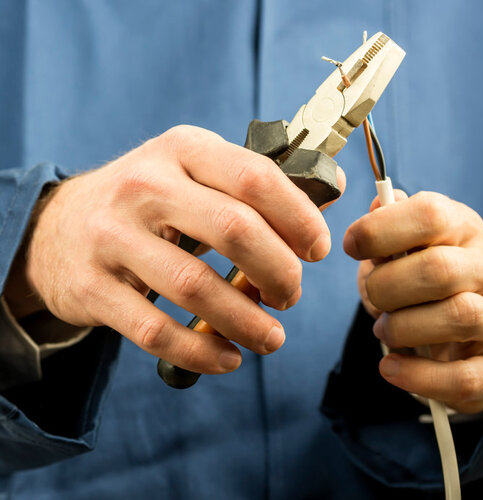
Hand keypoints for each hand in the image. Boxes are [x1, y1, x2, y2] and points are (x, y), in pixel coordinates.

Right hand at [5, 125, 344, 373]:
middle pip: (234, 230)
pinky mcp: (92, 288)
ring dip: (247, 322)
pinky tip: (227, 359)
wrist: (58, 229)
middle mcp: (144, 185)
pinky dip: (201, 352)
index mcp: (181, 150)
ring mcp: (112, 236)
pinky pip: (155, 331)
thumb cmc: (146, 203)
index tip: (316, 251)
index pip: (256, 177)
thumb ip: (251, 184)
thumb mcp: (191, 173)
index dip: (299, 218)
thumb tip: (332, 189)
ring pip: (196, 287)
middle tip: (290, 295)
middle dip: (280, 273)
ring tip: (272, 338)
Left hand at [344, 191, 482, 412]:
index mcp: (462, 230)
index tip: (352, 246)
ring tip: (385, 329)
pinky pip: (462, 377)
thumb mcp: (406, 245)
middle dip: (385, 287)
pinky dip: (417, 375)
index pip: (430, 214)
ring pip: (456, 316)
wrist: (463, 324)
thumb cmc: (422, 279)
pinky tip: (391, 367)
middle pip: (437, 269)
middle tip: (374, 295)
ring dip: (401, 328)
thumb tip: (377, 204)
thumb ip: (390, 225)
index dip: (380, 229)